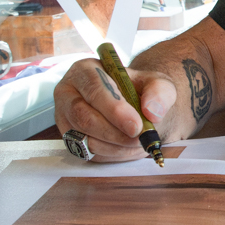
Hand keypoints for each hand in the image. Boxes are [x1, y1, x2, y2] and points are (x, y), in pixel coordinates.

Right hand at [52, 59, 176, 161]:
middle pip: (83, 117)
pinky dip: (113, 154)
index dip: (115, 110)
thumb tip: (152, 111)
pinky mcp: (71, 139)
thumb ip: (160, 92)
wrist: (139, 106)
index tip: (136, 125)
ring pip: (85, 139)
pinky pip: (89, 153)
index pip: (94, 89)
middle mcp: (68, 93)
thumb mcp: (158, 84)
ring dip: (116, 146)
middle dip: (114, 132)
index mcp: (85, 70)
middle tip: (140, 138)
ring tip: (139, 141)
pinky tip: (129, 147)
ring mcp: (65, 118)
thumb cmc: (142, 91)